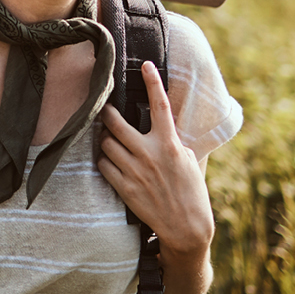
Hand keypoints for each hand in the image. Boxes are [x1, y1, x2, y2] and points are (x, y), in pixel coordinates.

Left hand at [97, 61, 214, 256]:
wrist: (186, 228)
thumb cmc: (191, 192)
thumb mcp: (188, 160)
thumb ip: (172, 141)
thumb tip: (160, 125)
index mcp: (170, 144)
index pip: (160, 105)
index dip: (153, 82)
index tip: (146, 65)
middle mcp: (150, 154)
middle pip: (115, 122)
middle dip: (106, 112)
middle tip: (104, 109)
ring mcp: (135, 171)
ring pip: (106, 143)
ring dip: (106, 139)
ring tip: (111, 141)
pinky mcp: (125, 188)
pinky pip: (103, 165)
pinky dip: (105, 161)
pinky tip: (111, 162)